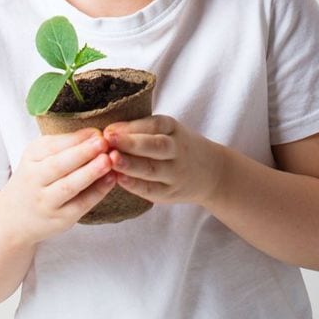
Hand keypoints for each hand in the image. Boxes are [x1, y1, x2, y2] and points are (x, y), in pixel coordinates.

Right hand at [0, 129, 115, 244]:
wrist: (12, 219)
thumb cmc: (35, 179)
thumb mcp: (41, 156)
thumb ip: (66, 144)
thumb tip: (95, 133)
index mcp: (31, 158)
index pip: (52, 146)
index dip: (76, 139)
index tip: (97, 132)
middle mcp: (35, 180)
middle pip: (58, 165)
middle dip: (82, 153)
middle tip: (103, 142)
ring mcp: (46, 202)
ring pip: (68, 186)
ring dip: (90, 173)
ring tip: (108, 160)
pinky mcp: (60, 219)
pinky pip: (80, 204)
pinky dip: (97, 192)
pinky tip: (111, 179)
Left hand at [104, 115, 222, 205]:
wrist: (211, 172)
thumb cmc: (178, 147)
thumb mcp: (167, 131)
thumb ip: (141, 130)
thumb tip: (107, 131)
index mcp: (174, 129)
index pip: (154, 125)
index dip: (131, 127)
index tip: (108, 130)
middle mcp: (177, 150)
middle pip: (155, 145)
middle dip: (130, 143)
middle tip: (107, 140)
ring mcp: (175, 173)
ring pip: (152, 169)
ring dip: (130, 165)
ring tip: (111, 160)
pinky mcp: (170, 192)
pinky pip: (151, 189)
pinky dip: (135, 185)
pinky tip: (119, 180)